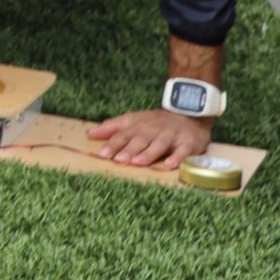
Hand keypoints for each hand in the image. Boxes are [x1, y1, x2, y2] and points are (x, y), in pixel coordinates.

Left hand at [87, 109, 213, 168]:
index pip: (124, 134)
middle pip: (140, 139)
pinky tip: (169, 165)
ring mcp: (171, 136)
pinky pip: (182, 151)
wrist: (189, 114)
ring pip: (158, 144)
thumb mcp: (134, 120)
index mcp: (139, 124)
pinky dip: (176, 157)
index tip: (102, 154)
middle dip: (129, 150)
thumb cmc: (156, 122)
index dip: (113, 143)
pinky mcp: (187, 143)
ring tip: (138, 162)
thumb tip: (90, 134)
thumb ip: (113, 127)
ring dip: (148, 153)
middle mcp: (154, 129)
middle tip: (118, 160)